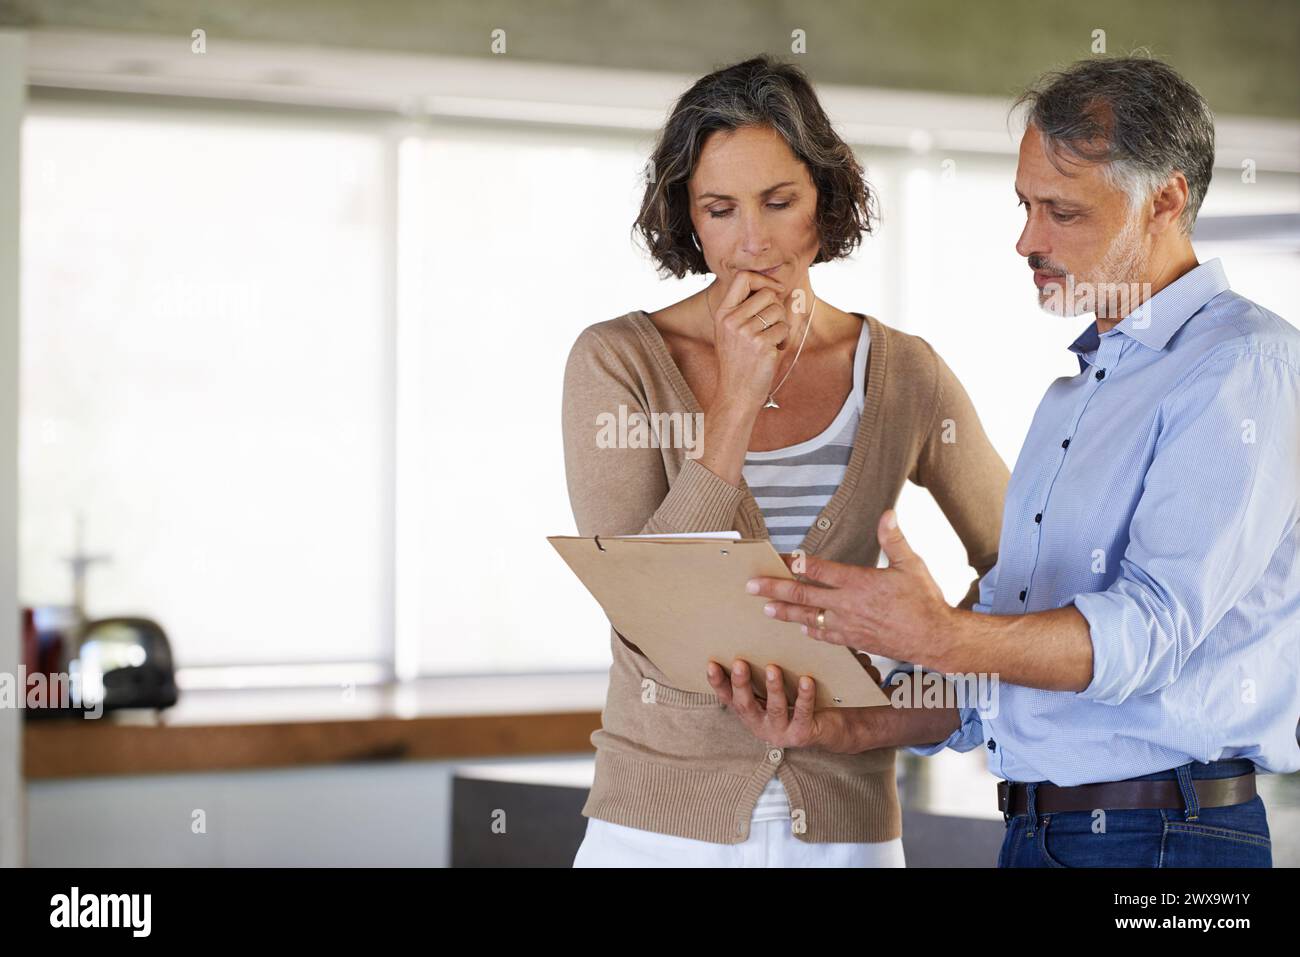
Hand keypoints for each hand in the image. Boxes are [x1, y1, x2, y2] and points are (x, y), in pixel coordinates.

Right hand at [705, 659, 884, 753]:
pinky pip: (803, 712)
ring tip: (773, 668)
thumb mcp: (778, 687)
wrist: (831, 727)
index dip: (717, 682)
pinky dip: (804, 696)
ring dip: (773, 687)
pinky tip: (807, 680)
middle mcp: (760, 724)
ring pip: (775, 708)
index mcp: (750, 711)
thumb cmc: (799, 699)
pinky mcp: (802, 734)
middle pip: (745, 704)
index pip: (728, 696)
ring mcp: (780, 731)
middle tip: (739, 663)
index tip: (710, 663)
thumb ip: (764, 670)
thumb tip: (757, 629)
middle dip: (741, 683)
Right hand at [708, 271, 790, 412]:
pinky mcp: (761, 345)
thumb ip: (746, 308)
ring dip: (781, 326)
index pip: (743, 277)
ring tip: (769, 341)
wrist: (735, 394)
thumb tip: (777, 287)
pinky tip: (772, 352)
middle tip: (771, 326)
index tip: (773, 291)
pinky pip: (784, 329)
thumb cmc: (737, 362)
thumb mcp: (732, 332)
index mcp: (723, 313)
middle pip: (768, 293)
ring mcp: (746, 333)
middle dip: (777, 307)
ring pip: (779, 311)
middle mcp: (731, 320)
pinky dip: (783, 341)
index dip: (763, 279)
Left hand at [750, 511, 955, 669]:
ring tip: (765, 609)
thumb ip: (895, 539)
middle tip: (751, 586)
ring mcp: (848, 625)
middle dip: (775, 589)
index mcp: (859, 582)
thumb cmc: (924, 601)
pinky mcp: (854, 641)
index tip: (778, 558)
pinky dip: (810, 630)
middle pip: (803, 596)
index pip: (818, 570)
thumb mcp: (912, 565)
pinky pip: (825, 635)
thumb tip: (887, 514)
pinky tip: (800, 628)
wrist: (934, 639)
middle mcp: (848, 605)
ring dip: (785, 612)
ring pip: (808, 618)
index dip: (795, 563)